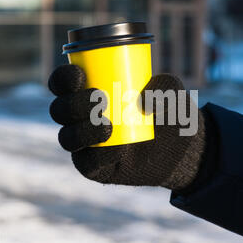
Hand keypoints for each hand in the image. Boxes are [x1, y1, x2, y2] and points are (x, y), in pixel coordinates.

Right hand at [48, 64, 205, 190]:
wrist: (183, 147)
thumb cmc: (169, 111)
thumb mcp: (172, 91)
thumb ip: (164, 86)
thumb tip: (143, 102)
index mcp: (88, 92)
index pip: (63, 83)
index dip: (63, 78)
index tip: (80, 74)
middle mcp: (81, 118)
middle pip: (60, 110)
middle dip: (73, 104)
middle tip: (100, 99)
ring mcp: (87, 145)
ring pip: (68, 138)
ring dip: (82, 131)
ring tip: (107, 127)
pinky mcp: (97, 169)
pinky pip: (87, 165)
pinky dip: (99, 156)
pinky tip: (118, 150)